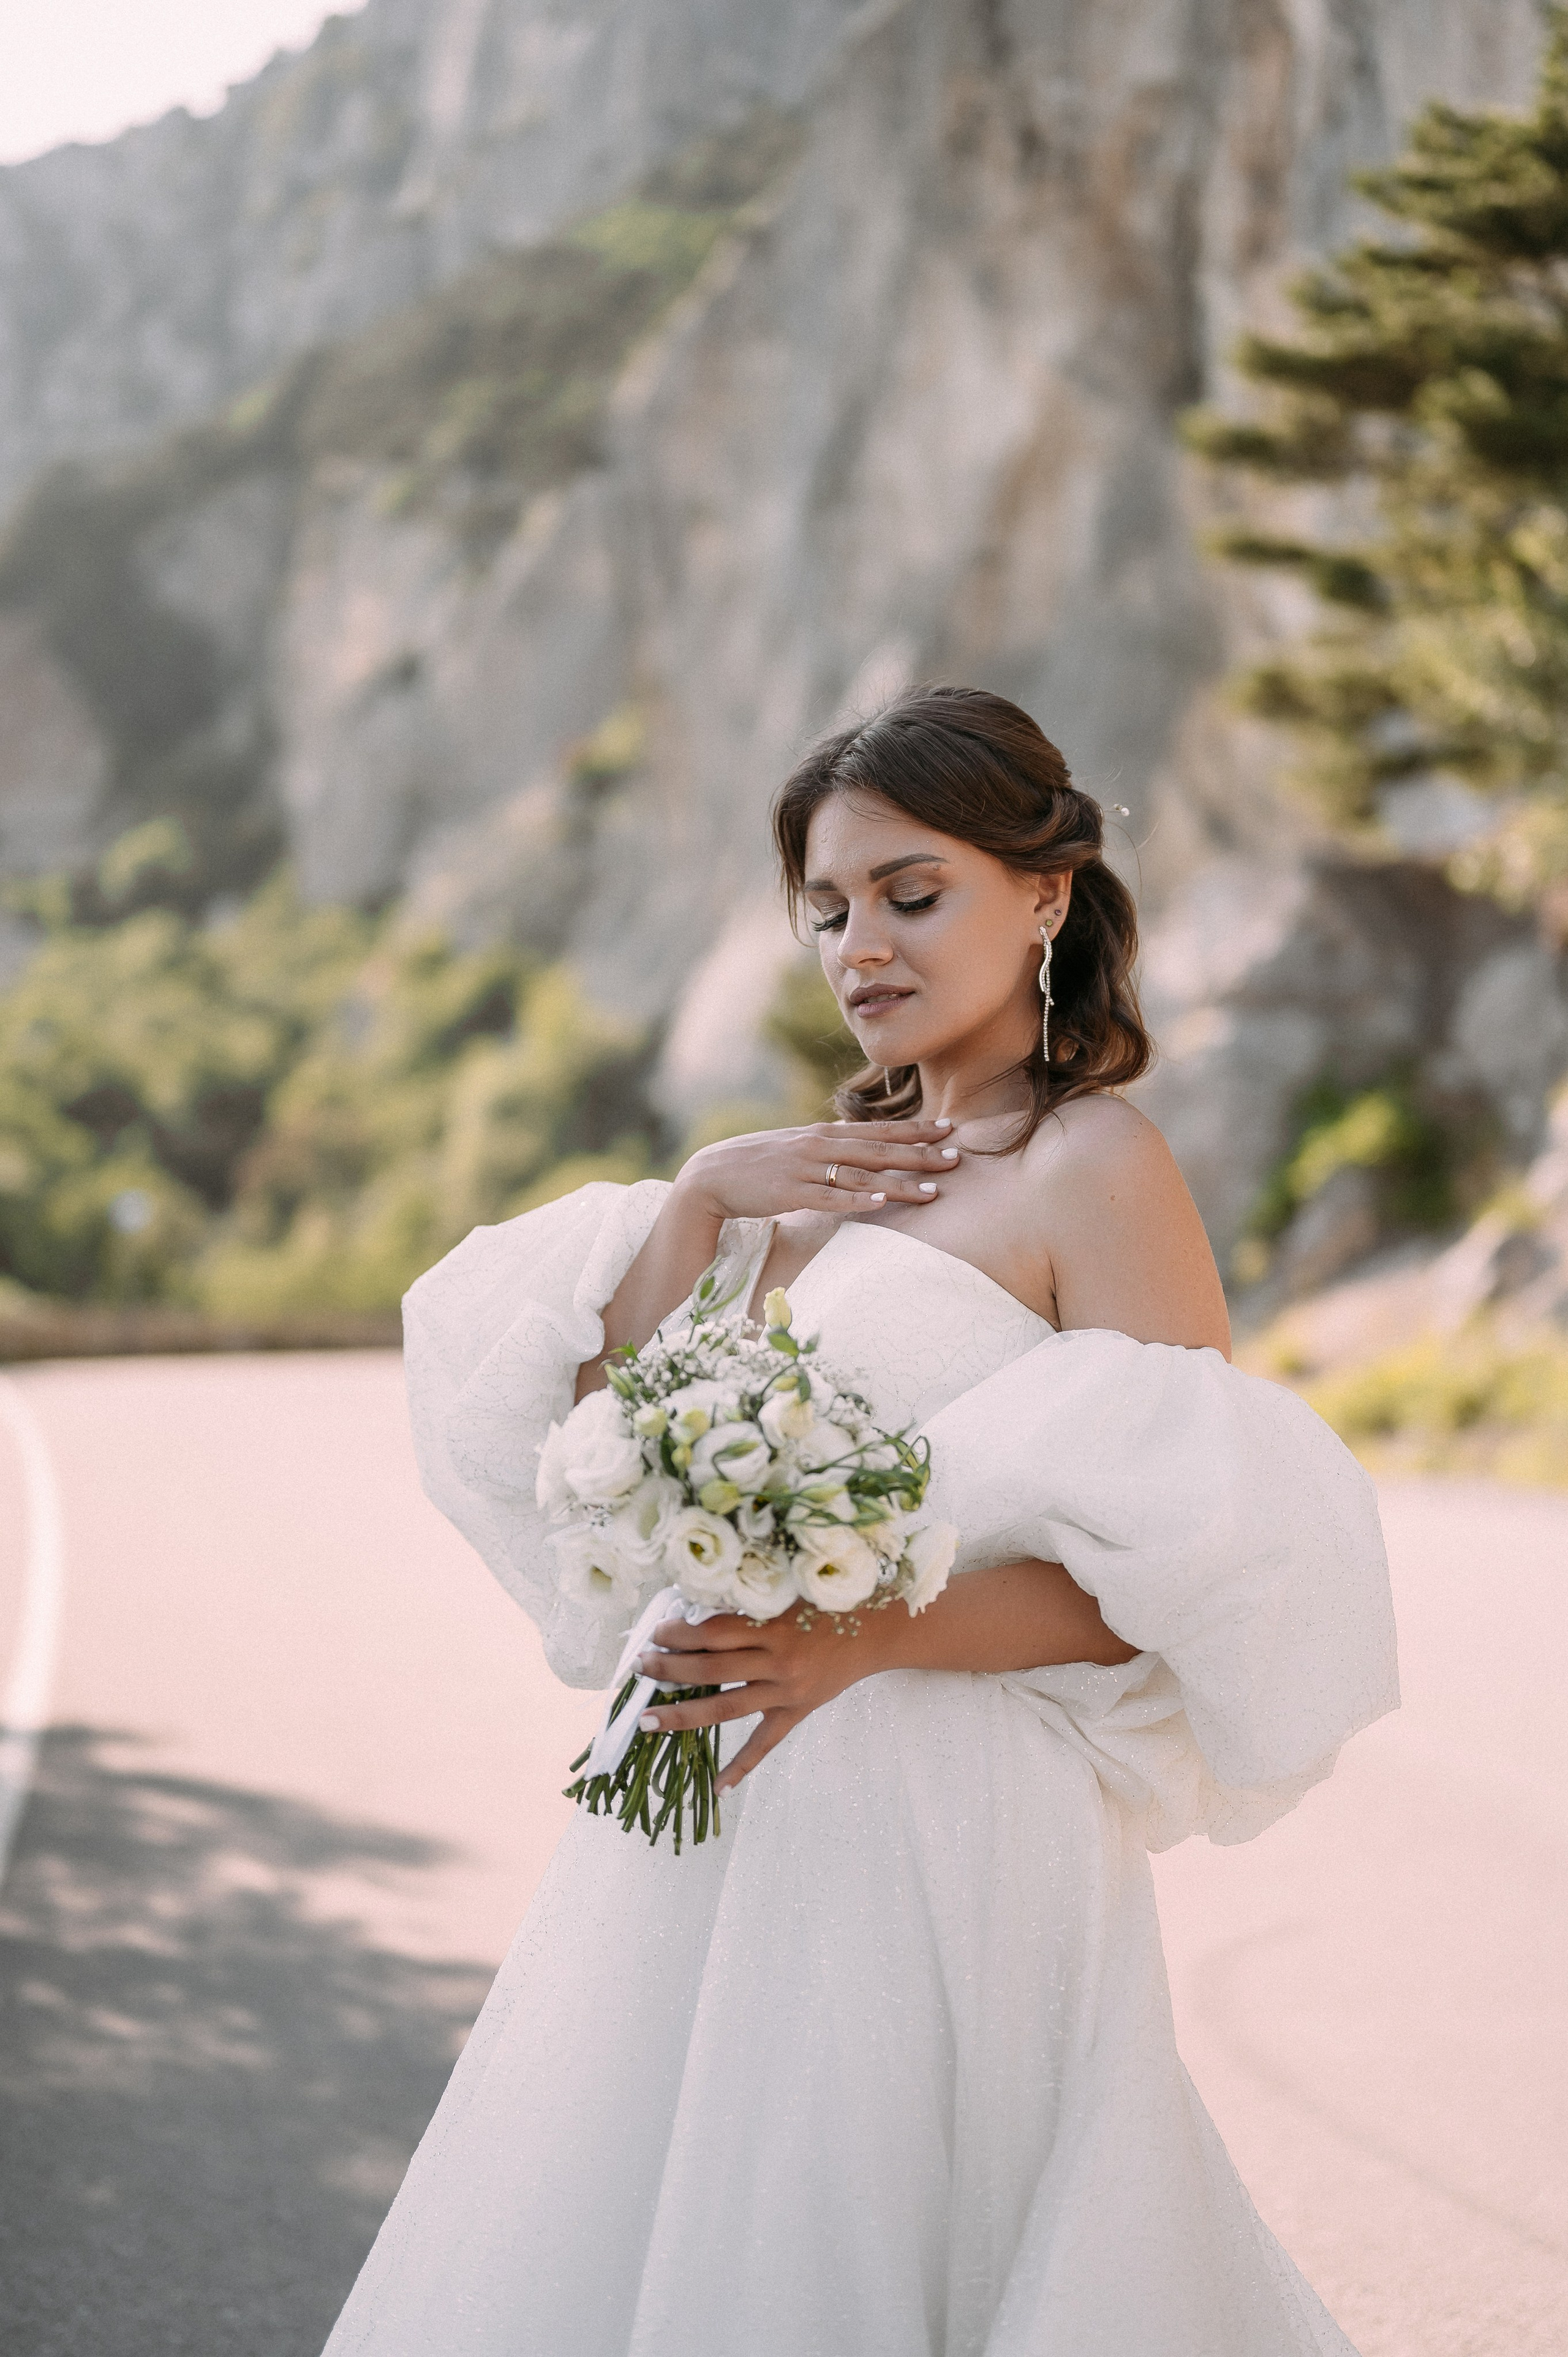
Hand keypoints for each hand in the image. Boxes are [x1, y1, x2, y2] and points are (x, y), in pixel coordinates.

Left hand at [636, 1605, 892, 1793]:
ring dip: (683, 1714)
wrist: (876, 1629)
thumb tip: (694, 1610)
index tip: (656, 1633)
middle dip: (669, 1669)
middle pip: (710, 1668)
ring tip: (649, 1719)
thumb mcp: (787, 1594)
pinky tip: (718, 1786)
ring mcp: (786, 1690)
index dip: (678, 1634)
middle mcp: (777, 1660)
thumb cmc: (826, 1603)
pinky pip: (765, 1744)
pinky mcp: (797, 1711)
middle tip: (640, 1668)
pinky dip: (742, 1766)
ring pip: (726, 1706)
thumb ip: (748, 1605)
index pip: (712, 1631)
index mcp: (772, 1624)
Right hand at [676, 1118, 960, 1222]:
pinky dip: (857, 1201)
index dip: (915, 1130)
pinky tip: (881, 1205)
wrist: (711, 1176)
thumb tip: (858, 1144)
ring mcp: (806, 1169)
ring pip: (861, 1176)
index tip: (949, 1129)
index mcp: (824, 1134)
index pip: (879, 1130)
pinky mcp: (791, 1193)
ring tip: (931, 1192)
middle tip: (955, 1157)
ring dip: (898, 1184)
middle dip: (919, 1154)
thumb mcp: (798, 1147)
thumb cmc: (758, 1164)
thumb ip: (829, 1146)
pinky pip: (830, 1198)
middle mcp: (820, 1146)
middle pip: (879, 1151)